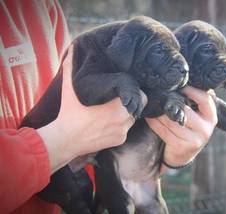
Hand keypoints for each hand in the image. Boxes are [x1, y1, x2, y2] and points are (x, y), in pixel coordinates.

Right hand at [37, 46, 146, 172]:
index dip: (136, 91)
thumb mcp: (69, 91)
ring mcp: (122, 133)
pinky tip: (110, 120)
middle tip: (122, 96)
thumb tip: (72, 49)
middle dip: (132, 101)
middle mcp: (122, 122)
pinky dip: (122, 124)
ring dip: (127, 113)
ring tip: (115, 107)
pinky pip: (127, 129)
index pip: (139, 97)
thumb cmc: (68, 115)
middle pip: (138, 107)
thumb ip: (71, 69)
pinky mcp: (119, 141)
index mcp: (116, 109)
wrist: (64, 141)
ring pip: (133, 119)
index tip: (128, 88)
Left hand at [146, 86, 216, 171]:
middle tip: (158, 94)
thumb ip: (191, 102)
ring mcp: (194, 139)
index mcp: (211, 117)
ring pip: (171, 120)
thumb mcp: (196, 116)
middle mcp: (205, 129)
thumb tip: (177, 82)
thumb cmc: (188, 129)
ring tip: (152, 105)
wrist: (182, 155)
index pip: (205, 99)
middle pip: (184, 110)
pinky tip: (150, 117)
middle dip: (169, 102)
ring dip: (159, 112)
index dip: (192, 91)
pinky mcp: (181, 147)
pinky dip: (154, 122)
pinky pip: (164, 130)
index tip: (180, 86)